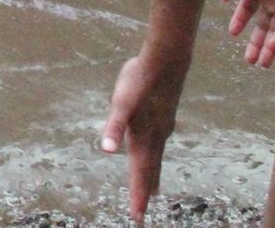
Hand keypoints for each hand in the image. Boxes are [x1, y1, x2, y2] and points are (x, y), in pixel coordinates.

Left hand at [101, 52, 190, 221]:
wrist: (166, 61)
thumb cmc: (139, 80)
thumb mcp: (121, 103)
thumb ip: (114, 127)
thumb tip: (108, 150)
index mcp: (144, 136)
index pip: (140, 172)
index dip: (138, 194)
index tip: (137, 216)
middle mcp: (156, 136)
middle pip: (149, 170)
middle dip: (143, 191)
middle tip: (140, 213)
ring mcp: (162, 127)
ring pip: (156, 158)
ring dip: (152, 176)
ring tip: (153, 191)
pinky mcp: (164, 117)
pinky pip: (159, 144)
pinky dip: (155, 156)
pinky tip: (155, 151)